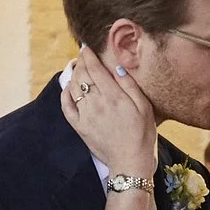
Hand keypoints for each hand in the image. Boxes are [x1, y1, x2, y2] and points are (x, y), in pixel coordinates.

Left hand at [59, 46, 158, 177]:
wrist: (130, 163)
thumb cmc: (142, 135)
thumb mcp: (145, 107)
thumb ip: (130, 86)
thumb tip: (117, 67)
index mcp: (113, 96)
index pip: (95, 69)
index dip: (89, 55)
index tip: (86, 47)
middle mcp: (96, 103)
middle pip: (82, 75)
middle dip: (81, 62)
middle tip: (82, 55)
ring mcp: (86, 115)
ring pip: (73, 88)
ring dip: (73, 75)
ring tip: (77, 68)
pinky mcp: (80, 127)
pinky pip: (66, 107)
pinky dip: (64, 94)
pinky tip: (68, 88)